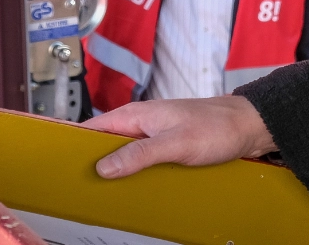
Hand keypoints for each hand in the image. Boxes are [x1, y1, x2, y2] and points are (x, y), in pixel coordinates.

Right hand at [87, 97, 277, 179]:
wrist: (250, 126)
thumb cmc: (218, 125)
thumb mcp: (175, 143)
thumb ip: (139, 154)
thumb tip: (104, 167)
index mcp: (136, 115)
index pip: (91, 129)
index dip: (72, 145)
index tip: (58, 163)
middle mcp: (141, 124)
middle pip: (105, 146)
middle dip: (93, 164)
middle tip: (81, 187)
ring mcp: (154, 136)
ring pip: (123, 156)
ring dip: (116, 172)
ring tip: (105, 193)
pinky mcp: (167, 148)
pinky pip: (142, 163)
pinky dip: (135, 175)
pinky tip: (134, 190)